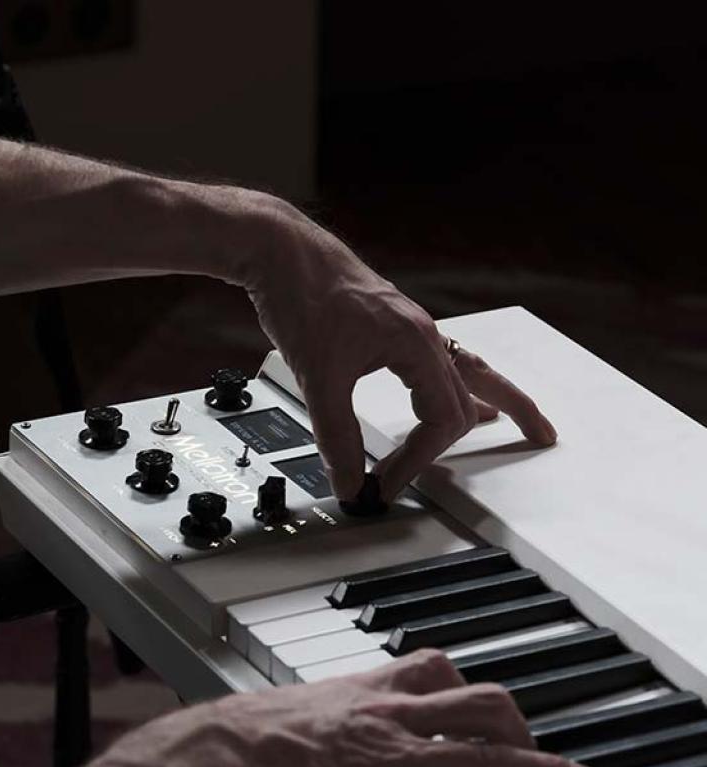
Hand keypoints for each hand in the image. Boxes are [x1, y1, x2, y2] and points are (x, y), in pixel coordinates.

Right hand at [208, 650, 591, 766]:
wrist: (222, 760)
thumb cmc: (244, 741)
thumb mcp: (292, 713)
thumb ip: (322, 721)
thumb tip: (318, 740)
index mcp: (365, 690)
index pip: (433, 666)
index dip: (466, 686)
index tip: (480, 707)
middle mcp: (390, 715)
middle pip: (478, 701)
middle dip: (517, 724)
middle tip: (534, 747)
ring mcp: (396, 755)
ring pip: (488, 749)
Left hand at [247, 202, 555, 500]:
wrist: (279, 249)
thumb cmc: (302, 295)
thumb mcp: (318, 378)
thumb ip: (337, 437)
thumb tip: (350, 483)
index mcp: (417, 343)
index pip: (442, 420)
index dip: (416, 461)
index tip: (385, 485)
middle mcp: (422, 333)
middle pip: (471, 396)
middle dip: (468, 439)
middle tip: (483, 466)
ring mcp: (409, 327)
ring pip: (468, 370)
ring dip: (495, 398)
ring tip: (519, 421)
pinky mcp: (390, 324)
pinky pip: (440, 360)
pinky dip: (456, 383)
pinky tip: (450, 392)